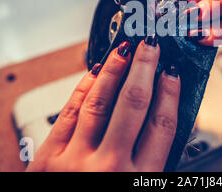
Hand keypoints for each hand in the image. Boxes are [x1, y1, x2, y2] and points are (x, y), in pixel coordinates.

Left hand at [26, 37, 180, 171]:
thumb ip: (154, 166)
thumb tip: (165, 125)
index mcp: (140, 182)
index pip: (162, 125)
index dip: (170, 93)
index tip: (173, 73)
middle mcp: (109, 168)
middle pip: (134, 104)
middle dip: (145, 67)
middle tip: (152, 45)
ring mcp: (75, 160)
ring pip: (100, 101)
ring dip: (115, 69)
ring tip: (125, 49)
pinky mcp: (48, 157)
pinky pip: (70, 112)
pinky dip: (84, 88)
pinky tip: (94, 72)